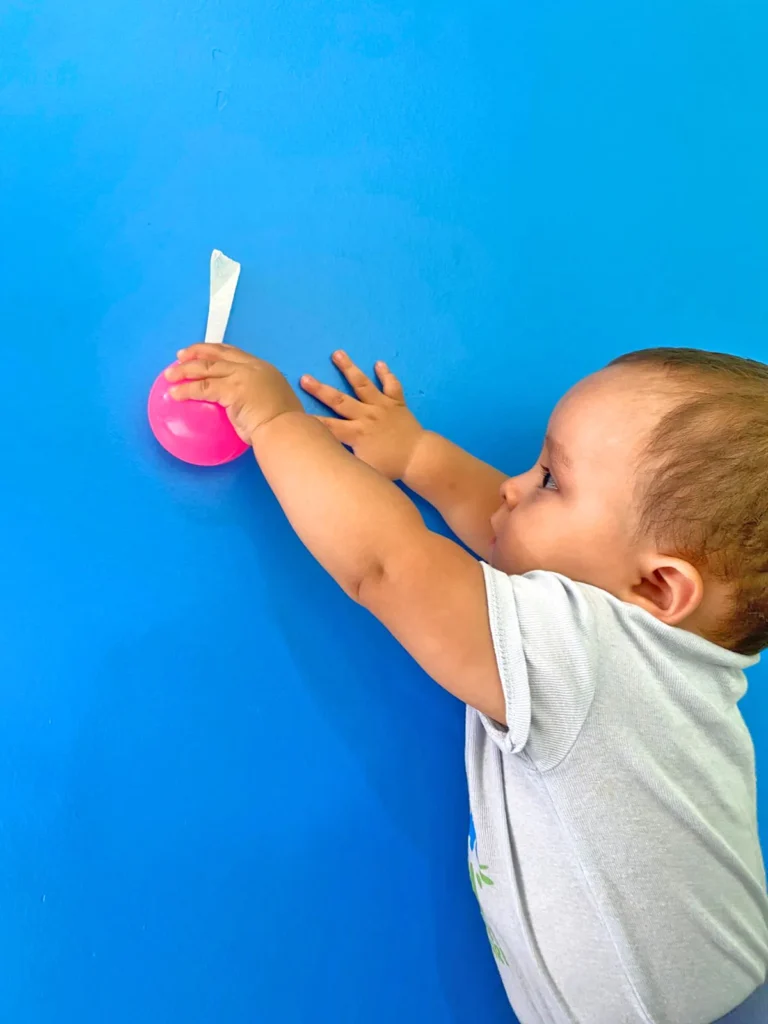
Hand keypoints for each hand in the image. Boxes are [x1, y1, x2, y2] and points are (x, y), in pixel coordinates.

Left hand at [166, 344, 302, 444]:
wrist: (286, 430)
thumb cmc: (283, 426)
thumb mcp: (275, 406)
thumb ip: (260, 401)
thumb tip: (248, 412)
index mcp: (264, 369)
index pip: (235, 354)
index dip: (216, 351)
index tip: (202, 353)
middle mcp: (253, 368)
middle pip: (218, 354)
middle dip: (197, 352)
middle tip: (180, 356)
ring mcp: (241, 376)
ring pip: (206, 368)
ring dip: (185, 370)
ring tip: (170, 376)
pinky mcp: (231, 389)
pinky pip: (203, 387)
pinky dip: (186, 390)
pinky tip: (175, 394)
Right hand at [301, 351, 423, 479]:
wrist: (418, 457)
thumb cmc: (390, 467)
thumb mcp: (364, 468)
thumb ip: (346, 458)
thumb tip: (329, 454)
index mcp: (357, 434)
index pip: (328, 426)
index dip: (311, 421)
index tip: (294, 414)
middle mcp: (367, 416)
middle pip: (339, 400)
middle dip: (320, 389)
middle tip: (305, 378)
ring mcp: (382, 406)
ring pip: (363, 384)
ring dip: (349, 368)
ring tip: (338, 353)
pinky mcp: (397, 403)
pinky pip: (392, 386)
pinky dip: (386, 374)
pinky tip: (379, 363)